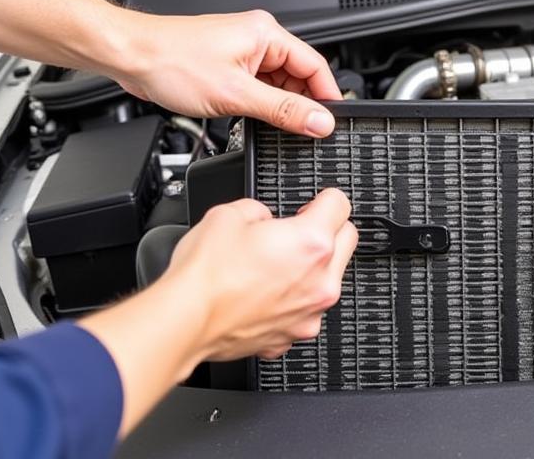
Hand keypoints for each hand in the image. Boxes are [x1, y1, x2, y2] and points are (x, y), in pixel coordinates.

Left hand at [111, 9, 341, 136]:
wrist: (132, 57)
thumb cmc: (172, 62)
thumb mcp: (236, 95)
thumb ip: (283, 110)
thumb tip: (318, 121)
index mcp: (267, 33)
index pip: (315, 65)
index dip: (327, 97)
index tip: (331, 123)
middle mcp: (258, 37)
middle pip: (298, 76)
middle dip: (299, 104)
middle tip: (300, 133)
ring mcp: (241, 51)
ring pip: (276, 83)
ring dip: (275, 106)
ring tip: (265, 125)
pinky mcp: (227, 64)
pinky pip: (257, 85)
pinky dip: (258, 103)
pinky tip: (248, 118)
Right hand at [163, 188, 357, 362]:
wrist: (185, 320)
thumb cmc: (205, 272)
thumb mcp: (230, 213)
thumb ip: (260, 210)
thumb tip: (265, 219)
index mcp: (311, 242)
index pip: (340, 204)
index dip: (324, 197)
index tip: (316, 202)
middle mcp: (320, 280)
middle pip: (348, 239)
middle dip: (330, 229)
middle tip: (302, 228)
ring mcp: (308, 313)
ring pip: (330, 278)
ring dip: (314, 267)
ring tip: (276, 264)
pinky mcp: (292, 336)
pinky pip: (305, 309)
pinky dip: (293, 299)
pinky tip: (265, 292)